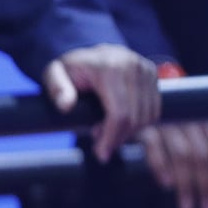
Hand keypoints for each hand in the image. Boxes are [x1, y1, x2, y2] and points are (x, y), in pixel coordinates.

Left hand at [41, 44, 160, 158]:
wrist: (86, 54)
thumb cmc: (68, 69)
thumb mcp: (53, 75)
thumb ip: (56, 89)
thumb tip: (65, 106)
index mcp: (110, 67)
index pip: (120, 113)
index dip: (112, 137)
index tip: (101, 154)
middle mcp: (133, 66)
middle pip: (136, 117)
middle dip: (119, 137)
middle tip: (101, 146)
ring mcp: (146, 70)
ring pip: (148, 115)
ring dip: (130, 132)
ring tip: (106, 131)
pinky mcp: (153, 75)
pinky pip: (154, 109)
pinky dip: (140, 122)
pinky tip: (119, 123)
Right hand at [140, 117, 207, 207]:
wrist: (133, 93)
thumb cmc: (173, 110)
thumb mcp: (201, 115)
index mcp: (205, 118)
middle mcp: (187, 119)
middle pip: (202, 157)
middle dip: (206, 187)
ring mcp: (165, 122)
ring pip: (182, 156)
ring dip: (185, 185)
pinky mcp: (142, 125)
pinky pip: (153, 147)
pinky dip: (160, 166)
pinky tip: (166, 185)